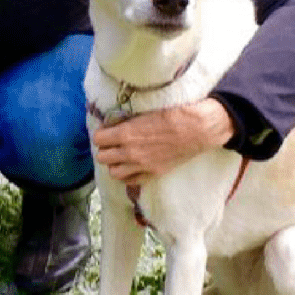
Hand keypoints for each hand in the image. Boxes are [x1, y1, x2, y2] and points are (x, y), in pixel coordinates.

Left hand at [92, 98, 234, 184]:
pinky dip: (126, 174)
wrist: (196, 129)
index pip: (98, 139)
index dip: (102, 134)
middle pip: (102, 157)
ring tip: (120, 156)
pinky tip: (130, 166)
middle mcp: (130, 152)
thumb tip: (112, 125)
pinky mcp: (152, 173)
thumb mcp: (143, 113)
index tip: (107, 131)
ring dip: (114, 163)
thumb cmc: (172, 115)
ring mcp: (141, 165)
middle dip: (105, 149)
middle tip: (113, 143)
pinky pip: (129, 181)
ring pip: (113, 172)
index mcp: (126, 134)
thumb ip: (125, 122)